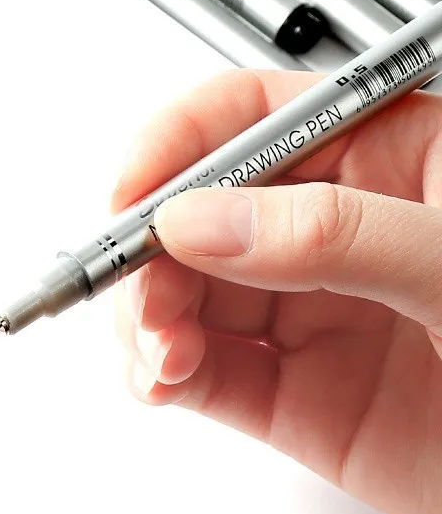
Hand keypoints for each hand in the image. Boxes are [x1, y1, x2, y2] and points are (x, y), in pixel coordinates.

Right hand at [114, 69, 441, 513]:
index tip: (132, 194)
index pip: (250, 121)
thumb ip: (335, 234)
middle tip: (136, 290)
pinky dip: (160, 373)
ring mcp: (301, 313)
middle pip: (196, 216)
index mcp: (381, 163)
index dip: (176, 147)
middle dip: (148, 252)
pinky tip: (159, 380)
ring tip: (157, 352)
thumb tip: (206, 220)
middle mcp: (327, 233)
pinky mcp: (286, 391)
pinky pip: (200, 370)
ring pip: (183, 294)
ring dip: (145, 318)